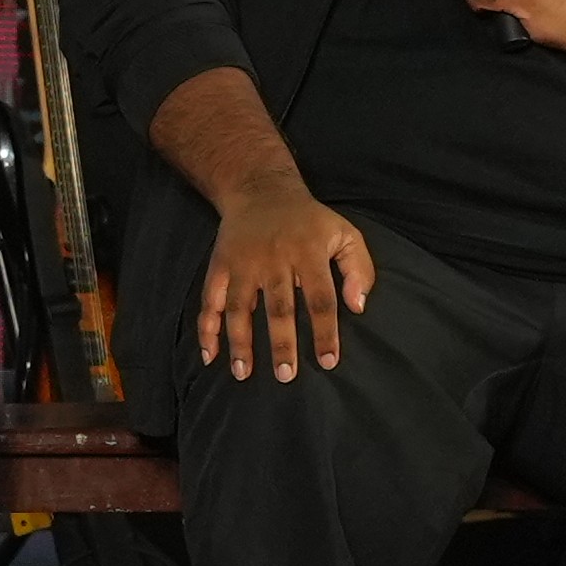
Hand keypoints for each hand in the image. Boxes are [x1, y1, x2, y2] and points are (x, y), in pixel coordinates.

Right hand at [198, 179, 376, 377]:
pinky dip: (207, 328)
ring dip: (240, 342)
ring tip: (244, 373)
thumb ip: (359, 268)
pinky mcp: (220, 266)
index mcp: (308, 253)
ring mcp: (244, 264)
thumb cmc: (309, 221)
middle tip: (286, 376)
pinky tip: (211, 354)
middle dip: (281, 343)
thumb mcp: (344, 233)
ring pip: (240, 308)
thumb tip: (358, 307)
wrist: (261, 190)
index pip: (320, 299)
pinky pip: (210, 300)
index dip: (325, 332)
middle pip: (279, 308)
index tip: (328, 362)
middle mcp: (274, 260)